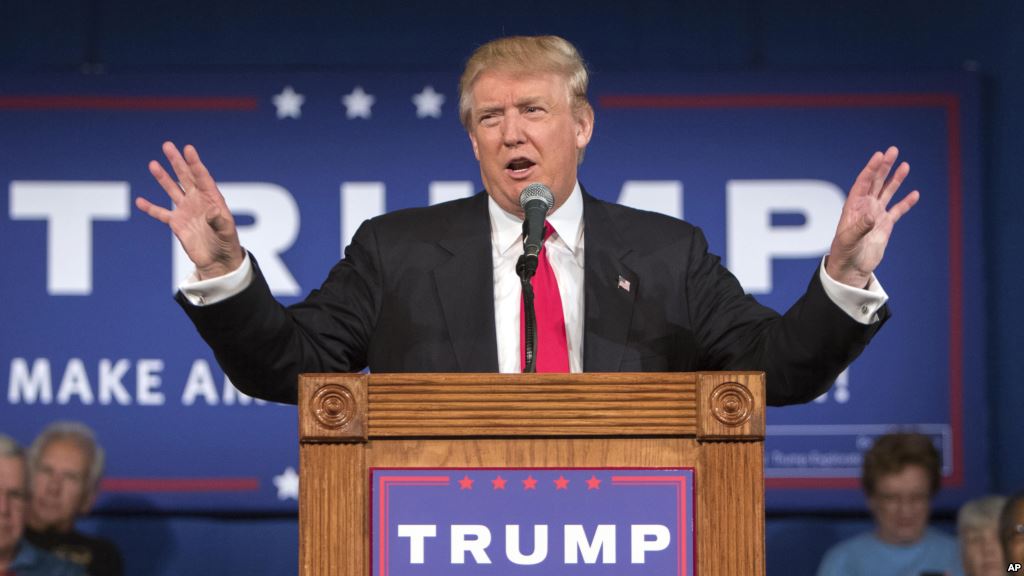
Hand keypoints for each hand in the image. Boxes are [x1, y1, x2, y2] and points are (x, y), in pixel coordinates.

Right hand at [135, 141, 244, 279]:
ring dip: (163, 178)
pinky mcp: (176, 223)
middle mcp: (198, 201)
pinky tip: (140, 201)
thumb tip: (211, 211)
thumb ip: (219, 221)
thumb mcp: (227, 232)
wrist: (218, 260)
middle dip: (177, 162)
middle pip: (185, 177)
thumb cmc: (227, 244)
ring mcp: (186, 210)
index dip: (195, 163)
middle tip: (167, 145)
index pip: (202, 177)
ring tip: (153, 164)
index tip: (188, 149)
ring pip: (172, 190)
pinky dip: (150, 208)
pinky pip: (161, 214)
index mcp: (212, 199)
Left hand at [826, 146, 919, 287]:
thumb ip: (860, 226)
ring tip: (905, 165)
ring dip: (895, 180)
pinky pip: (897, 211)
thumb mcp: (849, 240)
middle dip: (884, 167)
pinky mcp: (885, 226)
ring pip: (887, 193)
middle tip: (893, 151)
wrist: (850, 269)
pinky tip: (915, 194)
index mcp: (853, 207)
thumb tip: (872, 214)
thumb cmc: (844, 254)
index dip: (871, 169)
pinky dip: (905, 203)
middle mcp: (865, 207)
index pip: (863, 183)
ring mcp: (875, 215)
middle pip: (876, 182)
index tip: (879, 155)